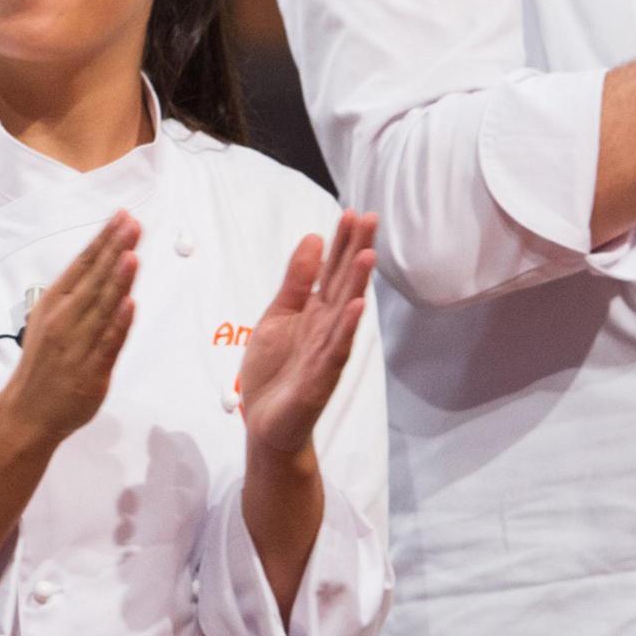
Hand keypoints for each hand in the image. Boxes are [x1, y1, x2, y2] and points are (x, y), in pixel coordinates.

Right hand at [0, 213, 140, 447]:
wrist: (27, 411)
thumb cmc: (42, 365)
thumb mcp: (48, 320)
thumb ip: (75, 296)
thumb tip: (102, 266)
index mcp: (53, 304)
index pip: (82, 264)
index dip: (103, 240)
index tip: (121, 217)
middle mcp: (64, 320)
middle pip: (94, 280)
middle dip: (115, 250)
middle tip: (132, 224)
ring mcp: (77, 345)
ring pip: (102, 307)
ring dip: (118, 280)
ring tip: (131, 254)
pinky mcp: (91, 371)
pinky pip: (107, 343)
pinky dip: (118, 324)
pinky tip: (129, 304)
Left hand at [237, 213, 377, 459]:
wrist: (265, 422)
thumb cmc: (274, 370)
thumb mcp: (277, 316)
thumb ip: (296, 282)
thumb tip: (313, 239)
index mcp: (316, 311)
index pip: (333, 271)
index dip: (342, 242)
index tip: (353, 212)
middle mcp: (328, 327)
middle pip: (344, 283)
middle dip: (356, 251)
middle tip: (370, 218)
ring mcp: (327, 352)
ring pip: (345, 313)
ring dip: (357, 285)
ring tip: (367, 254)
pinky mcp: (321, 378)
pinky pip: (335, 351)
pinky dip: (346, 330)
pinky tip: (356, 308)